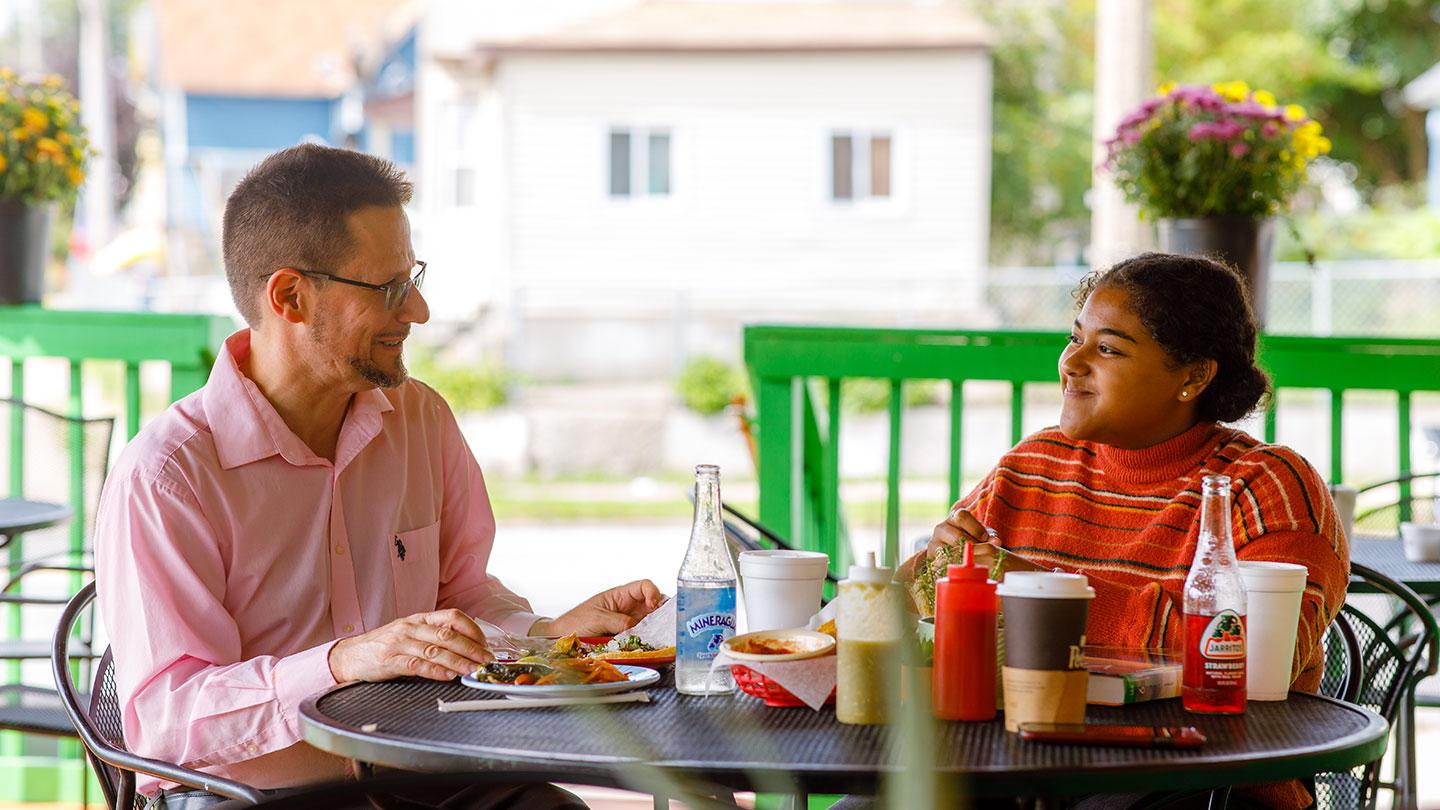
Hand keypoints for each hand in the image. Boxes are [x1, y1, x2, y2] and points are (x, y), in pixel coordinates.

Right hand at [328, 609, 492, 683]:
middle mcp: (411, 627)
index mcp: (419, 619)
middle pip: (447, 635)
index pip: (453, 617)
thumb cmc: (383, 645)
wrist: (349, 655)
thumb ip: (433, 636)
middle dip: (471, 648)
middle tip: (486, 660)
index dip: (473, 630)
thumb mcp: (410, 633)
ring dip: (458, 661)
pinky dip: (436, 671)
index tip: (486, 644)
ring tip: (473, 670)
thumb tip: (466, 646)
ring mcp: (400, 643)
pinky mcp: (390, 661)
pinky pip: (417, 665)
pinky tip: (448, 675)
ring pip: (435, 650)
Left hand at [531, 579, 665, 636]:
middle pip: (653, 603)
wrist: (561, 639)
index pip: (644, 586)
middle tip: (663, 623)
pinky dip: (649, 639)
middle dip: (661, 611)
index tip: (653, 605)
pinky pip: (643, 636)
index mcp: (620, 595)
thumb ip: (620, 622)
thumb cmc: (575, 623)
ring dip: (656, 627)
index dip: (652, 592)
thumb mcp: (598, 619)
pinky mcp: (627, 638)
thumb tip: (639, 627)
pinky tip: (651, 644)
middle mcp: (628, 608)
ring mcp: (629, 623)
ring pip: (651, 621)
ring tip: (659, 635)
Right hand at [928, 503, 993, 560]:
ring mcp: (934, 542)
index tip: (985, 538)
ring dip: (964, 558)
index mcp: (954, 517)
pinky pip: (943, 563)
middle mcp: (941, 528)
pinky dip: (955, 566)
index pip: (962, 516)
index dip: (976, 528)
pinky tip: (963, 568)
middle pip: (957, 536)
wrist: (955, 552)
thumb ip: (990, 537)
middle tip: (982, 554)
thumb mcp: (983, 535)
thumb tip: (996, 542)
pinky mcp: (931, 556)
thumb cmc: (973, 540)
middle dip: (972, 546)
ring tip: (973, 561)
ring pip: (949, 551)